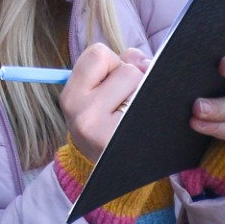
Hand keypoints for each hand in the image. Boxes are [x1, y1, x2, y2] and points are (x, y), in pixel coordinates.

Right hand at [60, 44, 151, 161]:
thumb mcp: (96, 93)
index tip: (109, 81)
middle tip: (123, 103)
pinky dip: (153, 110)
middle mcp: (83, 114)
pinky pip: (153, 107)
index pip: (98, 54)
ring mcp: (105, 131)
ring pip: (143, 87)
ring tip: (132, 113)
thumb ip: (117, 65)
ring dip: (143, 95)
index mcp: (70, 96)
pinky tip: (142, 123)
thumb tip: (143, 60)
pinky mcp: (127, 142)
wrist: (107, 170)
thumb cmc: (104, 122)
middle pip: (128, 70)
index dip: (111, 63)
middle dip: (132, 81)